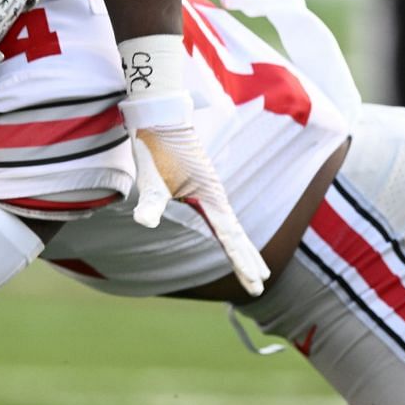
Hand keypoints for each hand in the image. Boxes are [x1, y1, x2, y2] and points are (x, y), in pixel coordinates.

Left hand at [123, 90, 269, 295]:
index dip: (241, 261)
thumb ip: (150, 203)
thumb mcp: (150, 179)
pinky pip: (225, 218)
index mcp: (210, 197)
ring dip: (245, 249)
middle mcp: (216, 196)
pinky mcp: (204, 186)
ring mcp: (212, 192)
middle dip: (248, 261)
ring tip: (258, 270)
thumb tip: (144, 222)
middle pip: (237, 236)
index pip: (230, 237)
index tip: (255, 282)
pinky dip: (234, 234)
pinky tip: (232, 239)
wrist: (159, 117)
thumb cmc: (155, 148)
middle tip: (260, 287)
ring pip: (234, 227)